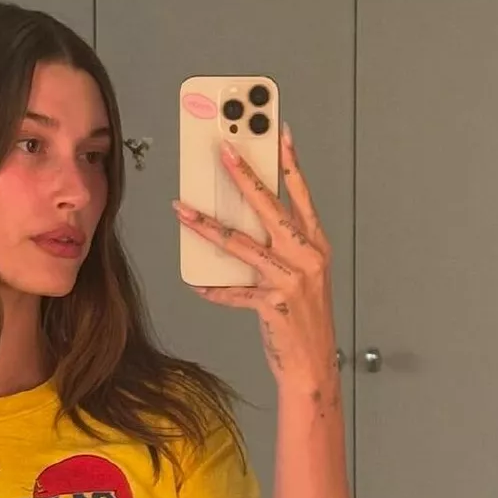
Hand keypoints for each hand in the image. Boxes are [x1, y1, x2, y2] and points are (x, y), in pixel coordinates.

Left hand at [173, 124, 338, 394]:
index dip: (290, 162)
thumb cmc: (304, 318)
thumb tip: (239, 226)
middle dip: (244, 175)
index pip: (301, 194)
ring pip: (240, 244)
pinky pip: (233, 291)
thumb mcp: (300, 276)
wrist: (312, 364)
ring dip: (206, 225)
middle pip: (269, 207)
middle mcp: (307, 256)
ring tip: (181, 209)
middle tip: (223, 150)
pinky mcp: (273, 303)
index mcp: (316, 244)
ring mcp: (291, 279)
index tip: (277, 132)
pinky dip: (212, 288)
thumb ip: (277, 249)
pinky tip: (195, 283)